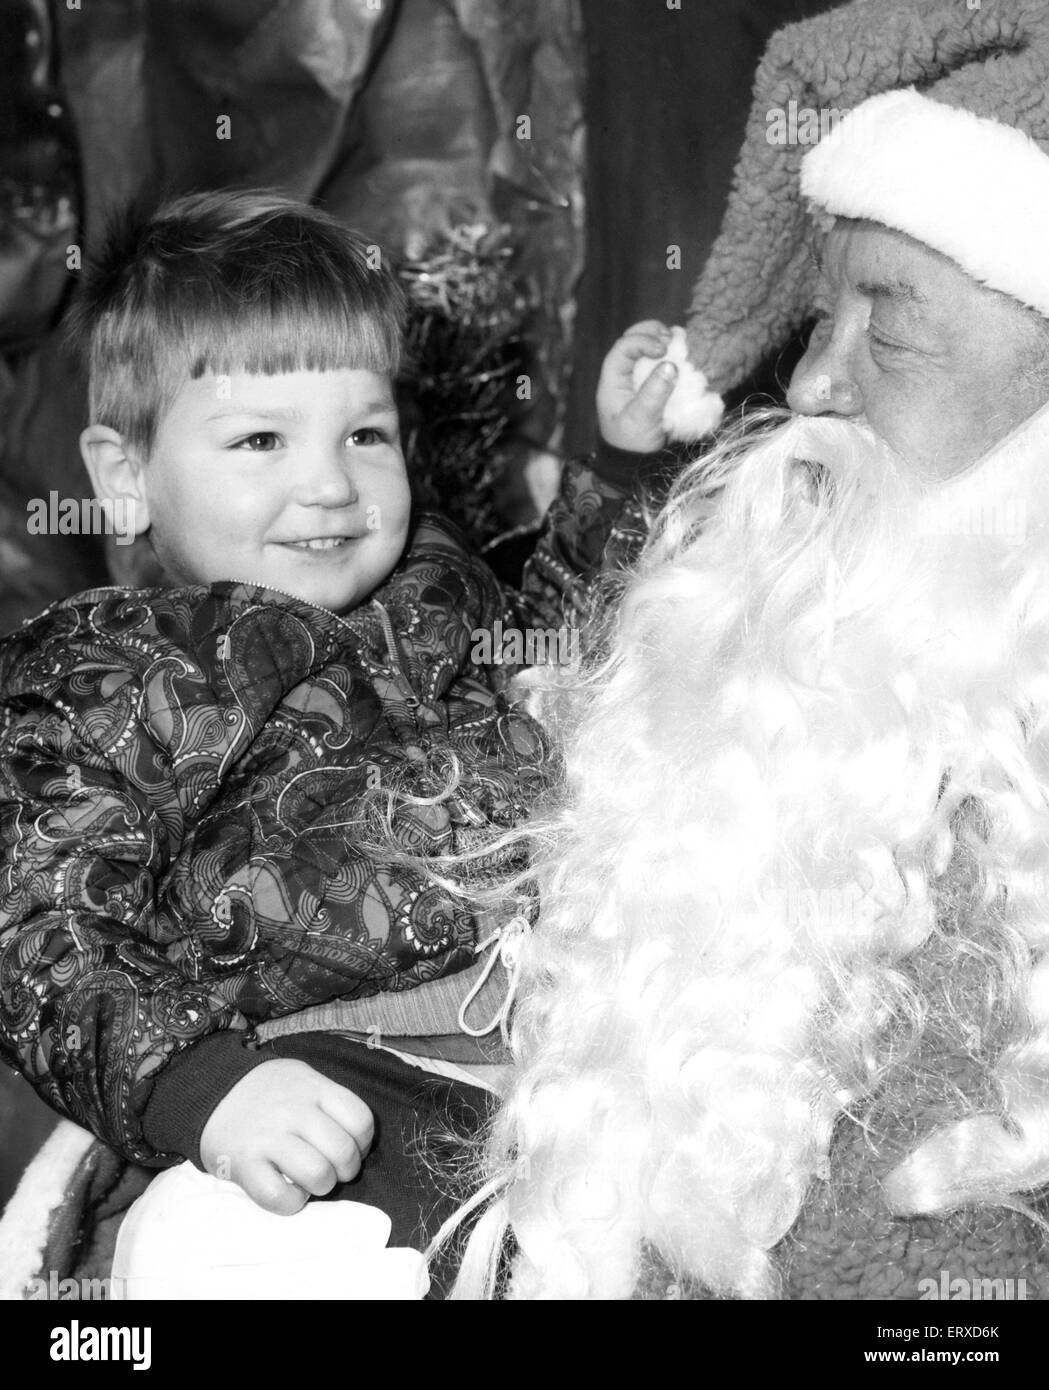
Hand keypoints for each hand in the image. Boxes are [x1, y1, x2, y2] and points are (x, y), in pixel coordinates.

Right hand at [199, 1059, 374, 1214]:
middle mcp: (293, 1111)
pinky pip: (280, 1197)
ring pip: (318, 1175)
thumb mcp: (302, 1078)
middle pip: (342, 1151)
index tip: (354, 1148)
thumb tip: (357, 1138)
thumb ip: (328, 1101)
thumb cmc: (266, 1090)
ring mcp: (268, 1138)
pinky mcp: (244, 1164)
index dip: (364, 1143)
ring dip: (321, 1186)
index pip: (360, 1119)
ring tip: (311, 1179)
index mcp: (312, 1088)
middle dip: (347, 1170)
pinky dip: (293, 1202)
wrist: (208, 1088)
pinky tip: (289, 1192)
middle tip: (334, 1169)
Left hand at [596, 320, 678, 453]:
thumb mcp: (640, 420)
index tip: (663, 349)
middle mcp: (625, 375)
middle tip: (672, 337)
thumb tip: (670, 365)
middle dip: (653, 332)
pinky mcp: (656, 386)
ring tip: (680, 343)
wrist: (638, 465)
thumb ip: (654, 393)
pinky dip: (675, 356)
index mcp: (613, 381)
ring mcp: (640, 379)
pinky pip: (664, 363)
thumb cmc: (632, 444)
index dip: (642, 341)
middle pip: (634, 339)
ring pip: (650, 349)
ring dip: (666, 342)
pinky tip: (687, 356)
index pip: (623, 348)